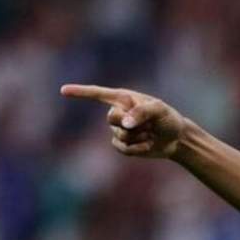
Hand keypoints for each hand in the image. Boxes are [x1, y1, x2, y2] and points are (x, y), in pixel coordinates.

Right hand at [60, 84, 185, 158]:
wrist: (176, 138)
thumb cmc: (168, 118)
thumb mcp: (160, 110)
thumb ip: (142, 112)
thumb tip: (124, 123)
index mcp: (123, 98)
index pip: (98, 94)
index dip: (80, 92)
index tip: (63, 90)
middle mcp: (118, 112)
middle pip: (111, 119)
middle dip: (130, 124)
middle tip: (149, 125)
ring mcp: (119, 129)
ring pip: (119, 135)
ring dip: (138, 136)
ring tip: (151, 132)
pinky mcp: (123, 144)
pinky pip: (122, 148)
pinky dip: (137, 148)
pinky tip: (148, 144)